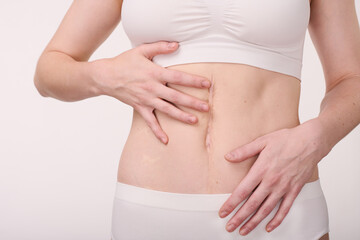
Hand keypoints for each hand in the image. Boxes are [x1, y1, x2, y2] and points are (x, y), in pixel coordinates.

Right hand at [91, 41, 211, 144]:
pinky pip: (150, 122)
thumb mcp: (141, 50)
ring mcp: (146, 100)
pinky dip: (157, 132)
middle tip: (207, 107)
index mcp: (155, 73)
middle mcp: (152, 88)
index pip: (179, 78)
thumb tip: (177, 45)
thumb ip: (160, 47)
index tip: (207, 84)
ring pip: (167, 110)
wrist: (106, 76)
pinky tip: (166, 140)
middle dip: (193, 102)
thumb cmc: (124, 62)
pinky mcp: (140, 108)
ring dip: (181, 116)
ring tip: (195, 121)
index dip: (194, 81)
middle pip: (176, 97)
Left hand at [218, 118, 329, 235]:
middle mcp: (271, 182)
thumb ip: (244, 151)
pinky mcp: (294, 190)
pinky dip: (277, 220)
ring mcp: (284, 188)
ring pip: (266, 210)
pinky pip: (285, 209)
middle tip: (229, 227)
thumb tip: (228, 156)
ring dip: (254, 222)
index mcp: (261, 170)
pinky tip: (269, 227)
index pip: (242, 191)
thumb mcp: (262, 141)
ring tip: (244, 231)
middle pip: (252, 204)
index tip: (223, 212)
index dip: (231, 204)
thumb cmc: (287, 139)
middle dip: (239, 218)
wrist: (311, 141)